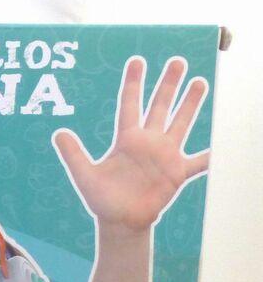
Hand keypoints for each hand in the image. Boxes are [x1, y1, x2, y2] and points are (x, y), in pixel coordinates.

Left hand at [53, 56, 208, 232]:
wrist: (120, 221)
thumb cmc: (101, 199)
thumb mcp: (84, 175)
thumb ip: (73, 154)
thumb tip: (58, 133)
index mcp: (126, 140)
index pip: (130, 105)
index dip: (133, 83)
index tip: (137, 60)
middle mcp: (148, 142)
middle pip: (160, 106)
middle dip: (168, 84)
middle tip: (177, 61)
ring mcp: (165, 156)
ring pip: (181, 123)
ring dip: (190, 104)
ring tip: (199, 81)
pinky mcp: (177, 173)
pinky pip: (200, 162)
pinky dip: (211, 155)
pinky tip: (222, 145)